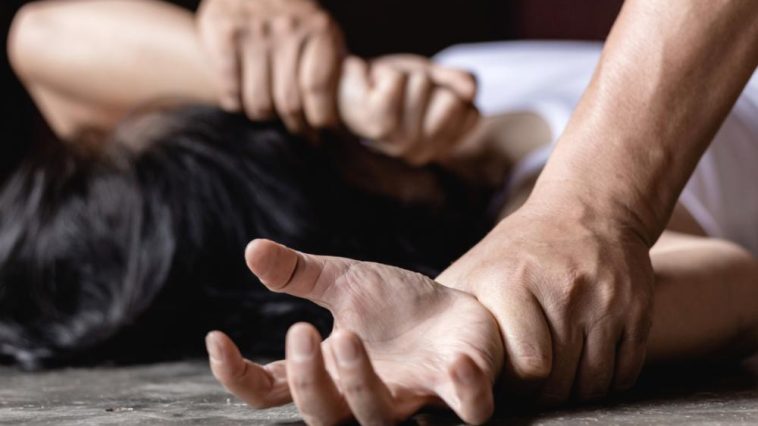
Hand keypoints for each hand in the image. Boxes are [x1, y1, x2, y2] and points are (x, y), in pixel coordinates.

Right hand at [197, 0, 343, 132]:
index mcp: (319, 30)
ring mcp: (254, 32)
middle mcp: (287, 29)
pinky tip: (242, 101)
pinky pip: (231, 89)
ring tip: (271, 115)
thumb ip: (334, 65)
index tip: (322, 136)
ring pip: (259, 102)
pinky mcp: (224, 34)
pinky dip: (236, 103)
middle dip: (297, 127)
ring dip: (265, 117)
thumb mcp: (323, 30)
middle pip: (290, 103)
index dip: (321, 123)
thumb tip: (345, 115)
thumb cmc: (295, 13)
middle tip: (301, 134)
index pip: (319, 92)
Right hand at [205, 239, 502, 423]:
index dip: (239, 376)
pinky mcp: (462, 389)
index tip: (217, 338)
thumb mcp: (346, 282)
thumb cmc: (397, 306)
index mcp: (330, 369)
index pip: (271, 391)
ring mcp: (414, 395)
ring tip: (346, 336)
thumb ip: (301, 274)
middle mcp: (364, 393)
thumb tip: (251, 249)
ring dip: (358, 381)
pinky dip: (465, 392)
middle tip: (300, 332)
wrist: (459, 311)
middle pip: (321, 413)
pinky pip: (469, 406)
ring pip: (377, 416)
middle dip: (308, 380)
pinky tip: (456, 365)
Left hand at [339, 55, 479, 165]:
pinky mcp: (374, 125)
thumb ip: (459, 83)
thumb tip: (470, 90)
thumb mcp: (433, 80)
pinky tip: (372, 86)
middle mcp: (419, 153)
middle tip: (402, 92)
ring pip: (422, 86)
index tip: (424, 97)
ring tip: (386, 90)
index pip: (471, 113)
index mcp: (438, 148)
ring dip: (405, 76)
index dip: (450, 91)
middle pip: (450, 100)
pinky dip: (386, 72)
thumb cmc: (390, 85)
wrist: (345, 82)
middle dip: (428, 83)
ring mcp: (397, 143)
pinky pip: (396, 82)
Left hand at [436, 195, 653, 403]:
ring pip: (594, 383)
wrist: (587, 212)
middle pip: (559, 381)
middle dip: (543, 396)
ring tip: (557, 380)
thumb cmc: (519, 251)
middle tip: (532, 389)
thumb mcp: (475, 268)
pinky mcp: (637, 309)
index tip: (507, 379)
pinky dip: (605, 382)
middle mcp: (562, 288)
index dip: (515, 385)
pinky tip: (585, 367)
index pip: (527, 367)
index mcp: (511, 281)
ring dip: (574, 393)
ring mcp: (605, 299)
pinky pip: (624, 372)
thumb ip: (450, 313)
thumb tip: (424, 360)